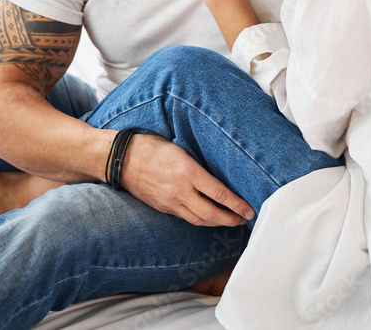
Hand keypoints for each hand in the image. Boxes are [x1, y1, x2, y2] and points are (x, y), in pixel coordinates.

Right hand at [120, 133, 254, 226]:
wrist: (121, 159)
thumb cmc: (152, 146)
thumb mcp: (181, 147)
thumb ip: (199, 163)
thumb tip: (221, 172)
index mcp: (188, 172)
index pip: (219, 194)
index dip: (237, 205)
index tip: (250, 209)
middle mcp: (179, 191)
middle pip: (211, 214)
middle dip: (231, 220)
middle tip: (245, 219)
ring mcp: (170, 202)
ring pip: (198, 220)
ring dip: (217, 223)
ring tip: (232, 220)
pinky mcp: (162, 207)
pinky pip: (186, 218)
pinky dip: (201, 220)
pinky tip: (210, 217)